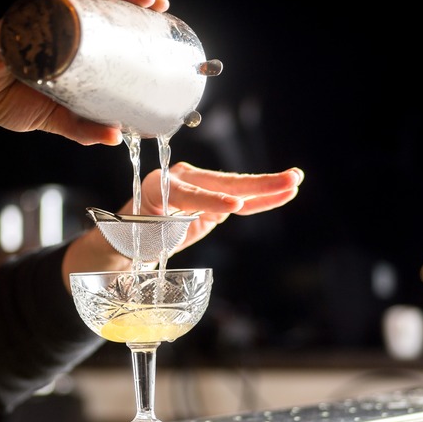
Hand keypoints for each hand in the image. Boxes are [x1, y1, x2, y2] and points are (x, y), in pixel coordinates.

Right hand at [0, 0, 169, 147]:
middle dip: (132, 2)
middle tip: (158, 4)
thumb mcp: (55, 118)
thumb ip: (84, 128)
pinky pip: (57, 1)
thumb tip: (116, 137)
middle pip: (102, 7)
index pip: (106, 28)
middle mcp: (57, 28)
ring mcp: (41, 20)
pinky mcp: (25, 18)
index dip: (133, 22)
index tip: (160, 22)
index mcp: (69, 47)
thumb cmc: (5, 100)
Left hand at [61, 162, 304, 284]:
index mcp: (156, 186)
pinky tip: (284, 192)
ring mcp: (199, 188)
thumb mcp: (134, 241)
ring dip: (267, 187)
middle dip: (253, 185)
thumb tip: (178, 231)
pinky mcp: (212, 201)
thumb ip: (154, 234)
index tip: (231, 208)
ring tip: (294, 181)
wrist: (129, 240)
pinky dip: (262, 199)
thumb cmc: (128, 240)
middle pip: (220, 183)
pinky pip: (241, 201)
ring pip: (236, 189)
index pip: (187, 192)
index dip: (209, 201)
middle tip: (282, 182)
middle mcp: (180, 180)